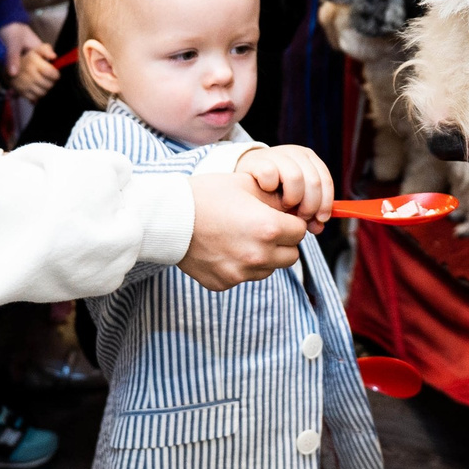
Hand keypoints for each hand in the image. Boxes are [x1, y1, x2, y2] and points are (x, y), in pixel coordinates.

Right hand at [7, 44, 57, 101]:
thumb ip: (47, 50)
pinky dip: (38, 96)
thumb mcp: (37, 49)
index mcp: (33, 61)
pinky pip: (34, 98)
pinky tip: (37, 88)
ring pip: (42, 93)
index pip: (51, 73)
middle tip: (48, 79)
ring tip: (43, 83)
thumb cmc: (29, 57)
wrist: (11, 64)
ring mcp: (23, 83)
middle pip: (48, 85)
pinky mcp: (20, 91)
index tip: (54, 74)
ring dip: (45, 89)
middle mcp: (27, 73)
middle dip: (52, 82)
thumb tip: (53, 56)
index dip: (56, 75)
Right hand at [182, 172, 307, 288]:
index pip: (300, 231)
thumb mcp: (247, 184)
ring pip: (269, 269)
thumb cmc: (206, 194)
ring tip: (242, 237)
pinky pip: (244, 277)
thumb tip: (296, 209)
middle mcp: (258, 255)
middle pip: (291, 255)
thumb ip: (277, 198)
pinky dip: (241, 266)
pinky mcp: (223, 283)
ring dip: (264, 256)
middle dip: (283, 242)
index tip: (279, 215)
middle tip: (264, 227)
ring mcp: (240, 273)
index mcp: (269, 228)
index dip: (291, 221)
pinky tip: (224, 248)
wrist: (167, 216)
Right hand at [237, 143, 333, 229]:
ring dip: (292, 197)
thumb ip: (308, 211)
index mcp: (308, 159)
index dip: (325, 203)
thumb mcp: (293, 198)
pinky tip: (265, 191)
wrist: (241, 177)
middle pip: (315, 181)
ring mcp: (276, 154)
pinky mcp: (258, 160)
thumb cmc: (270, 191)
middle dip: (310, 205)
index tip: (319, 220)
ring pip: (296, 177)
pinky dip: (270, 186)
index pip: (325, 181)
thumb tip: (319, 226)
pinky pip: (270, 173)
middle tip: (300, 218)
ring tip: (282, 207)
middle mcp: (295, 153)